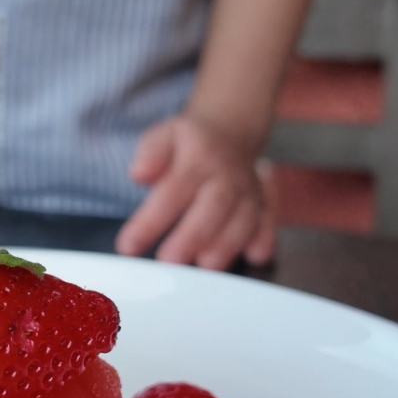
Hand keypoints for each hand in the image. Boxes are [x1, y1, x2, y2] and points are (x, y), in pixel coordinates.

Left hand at [115, 114, 274, 269]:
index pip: (171, 191)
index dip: (150, 221)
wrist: (233, 131)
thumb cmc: (190, 142)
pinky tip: (252, 256)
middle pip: (213, 207)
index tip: (128, 246)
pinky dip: (263, 240)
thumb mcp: (163, 136)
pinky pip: (268, 223)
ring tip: (205, 267)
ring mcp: (249, 191)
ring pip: (243, 220)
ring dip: (226, 245)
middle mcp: (226, 176)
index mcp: (198, 158)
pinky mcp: (264, 205)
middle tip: (169, 262)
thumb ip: (150, 154)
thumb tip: (139, 174)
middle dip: (192, 237)